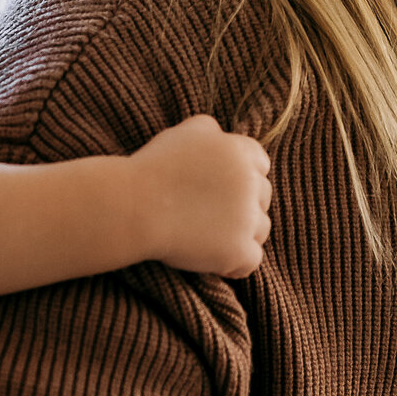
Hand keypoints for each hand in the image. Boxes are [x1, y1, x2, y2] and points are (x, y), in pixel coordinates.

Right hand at [133, 115, 271, 277]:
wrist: (134, 207)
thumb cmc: (151, 169)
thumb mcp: (180, 134)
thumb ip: (208, 131)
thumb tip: (219, 135)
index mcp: (239, 152)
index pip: (261, 165)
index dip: (243, 178)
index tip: (221, 190)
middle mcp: (249, 182)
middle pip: (263, 198)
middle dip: (243, 206)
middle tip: (211, 216)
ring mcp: (247, 218)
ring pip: (261, 229)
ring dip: (242, 235)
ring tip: (212, 239)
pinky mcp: (239, 250)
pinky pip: (252, 260)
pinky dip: (236, 264)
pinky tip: (216, 262)